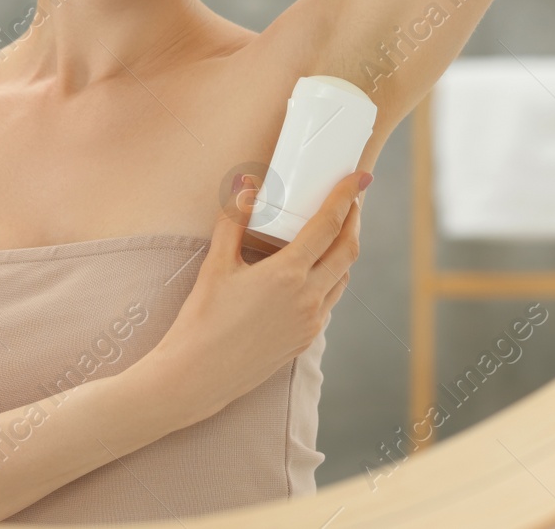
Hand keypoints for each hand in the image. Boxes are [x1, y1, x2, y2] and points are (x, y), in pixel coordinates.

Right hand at [146, 168, 369, 422]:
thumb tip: (247, 184)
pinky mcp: (306, 341)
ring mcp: (310, 323)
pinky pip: (329, 303)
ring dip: (344, 252)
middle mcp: (308, 298)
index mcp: (288, 275)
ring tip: (335, 233)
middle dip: (353, 221)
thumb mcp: (216, 264)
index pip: (329, 225)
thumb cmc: (202, 319)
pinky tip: (316, 273)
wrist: (196, 377)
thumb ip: (234, 220)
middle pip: (347, 250)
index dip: (346, 197)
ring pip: (342, 278)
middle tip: (351, 201)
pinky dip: (330, 280)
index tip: (357, 177)